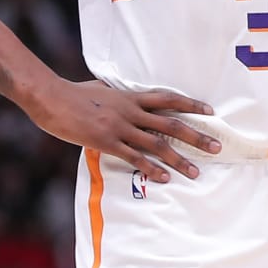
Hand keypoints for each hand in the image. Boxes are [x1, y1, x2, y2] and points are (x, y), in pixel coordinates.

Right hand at [28, 79, 220, 180]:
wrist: (50, 97)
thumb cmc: (73, 93)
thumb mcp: (102, 89)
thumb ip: (119, 95)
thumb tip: (125, 95)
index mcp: (130, 96)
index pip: (168, 98)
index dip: (191, 104)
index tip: (211, 111)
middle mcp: (131, 111)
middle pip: (172, 124)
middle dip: (197, 136)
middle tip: (216, 147)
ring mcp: (120, 127)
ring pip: (157, 144)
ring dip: (179, 159)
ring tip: (195, 171)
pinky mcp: (106, 141)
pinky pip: (134, 157)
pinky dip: (150, 168)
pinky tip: (163, 178)